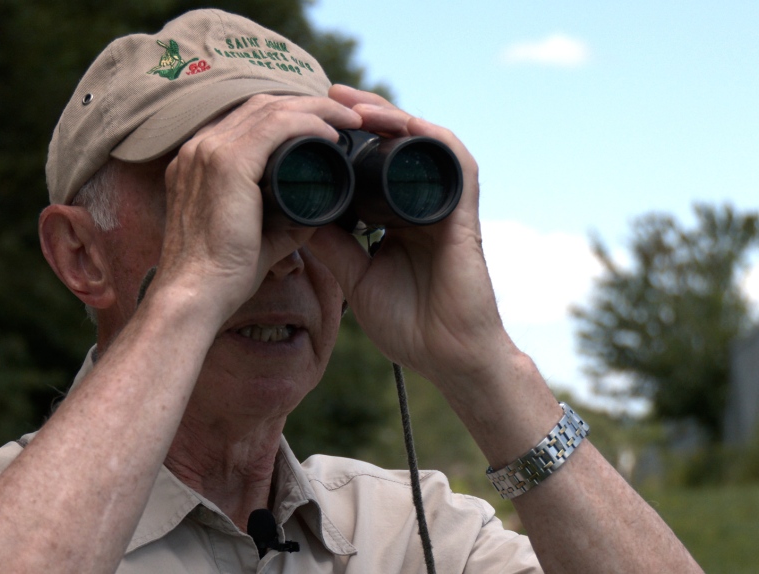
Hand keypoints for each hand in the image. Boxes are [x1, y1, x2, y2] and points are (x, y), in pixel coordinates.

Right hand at [151, 94, 360, 318]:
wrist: (195, 297)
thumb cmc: (221, 277)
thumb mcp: (256, 237)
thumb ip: (283, 221)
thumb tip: (317, 212)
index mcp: (198, 161)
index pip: (248, 119)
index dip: (290, 114)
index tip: (326, 126)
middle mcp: (198, 147)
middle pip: (261, 105)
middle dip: (309, 104)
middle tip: (346, 118)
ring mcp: (209, 151)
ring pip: (271, 108)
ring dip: (317, 108)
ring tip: (350, 120)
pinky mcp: (227, 163)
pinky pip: (276, 126)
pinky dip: (309, 123)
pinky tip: (332, 133)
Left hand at [308, 85, 511, 387]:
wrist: (448, 357)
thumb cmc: (409, 325)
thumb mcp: (356, 278)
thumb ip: (333, 246)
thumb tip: (295, 212)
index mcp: (397, 218)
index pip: (372, 165)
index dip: (346, 141)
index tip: (311, 124)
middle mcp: (421, 204)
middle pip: (396, 144)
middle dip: (364, 115)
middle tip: (328, 95)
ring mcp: (443, 206)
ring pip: (422, 142)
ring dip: (390, 116)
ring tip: (354, 103)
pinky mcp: (463, 213)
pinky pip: (453, 161)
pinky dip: (426, 135)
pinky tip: (397, 123)